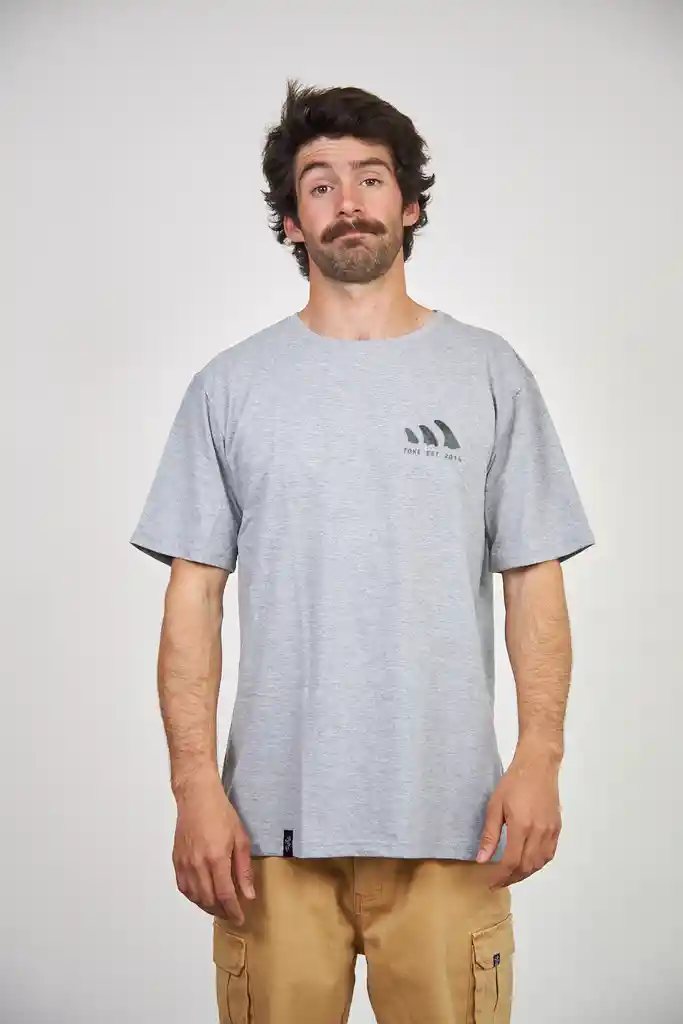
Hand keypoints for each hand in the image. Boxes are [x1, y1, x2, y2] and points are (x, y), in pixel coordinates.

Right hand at [172, 774, 254, 923]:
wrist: (197, 797)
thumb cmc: (221, 814)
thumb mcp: (240, 839)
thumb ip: (244, 870)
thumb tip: (248, 894)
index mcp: (216, 859)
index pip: (225, 896)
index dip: (233, 911)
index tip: (240, 918)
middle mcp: (198, 865)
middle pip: (209, 900)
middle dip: (222, 911)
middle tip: (232, 913)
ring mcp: (185, 864)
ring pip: (195, 897)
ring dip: (208, 907)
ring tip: (220, 907)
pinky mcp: (176, 861)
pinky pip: (184, 887)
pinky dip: (194, 897)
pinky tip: (203, 896)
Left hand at [475, 744, 561, 889]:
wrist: (538, 766)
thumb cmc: (513, 782)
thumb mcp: (495, 805)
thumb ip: (490, 834)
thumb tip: (482, 859)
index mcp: (522, 826)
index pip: (512, 862)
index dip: (501, 876)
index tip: (490, 882)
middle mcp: (539, 832)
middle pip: (527, 867)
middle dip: (512, 878)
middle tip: (498, 881)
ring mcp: (550, 831)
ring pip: (539, 863)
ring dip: (525, 873)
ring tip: (511, 875)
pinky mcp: (557, 828)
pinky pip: (549, 854)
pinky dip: (538, 863)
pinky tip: (528, 863)